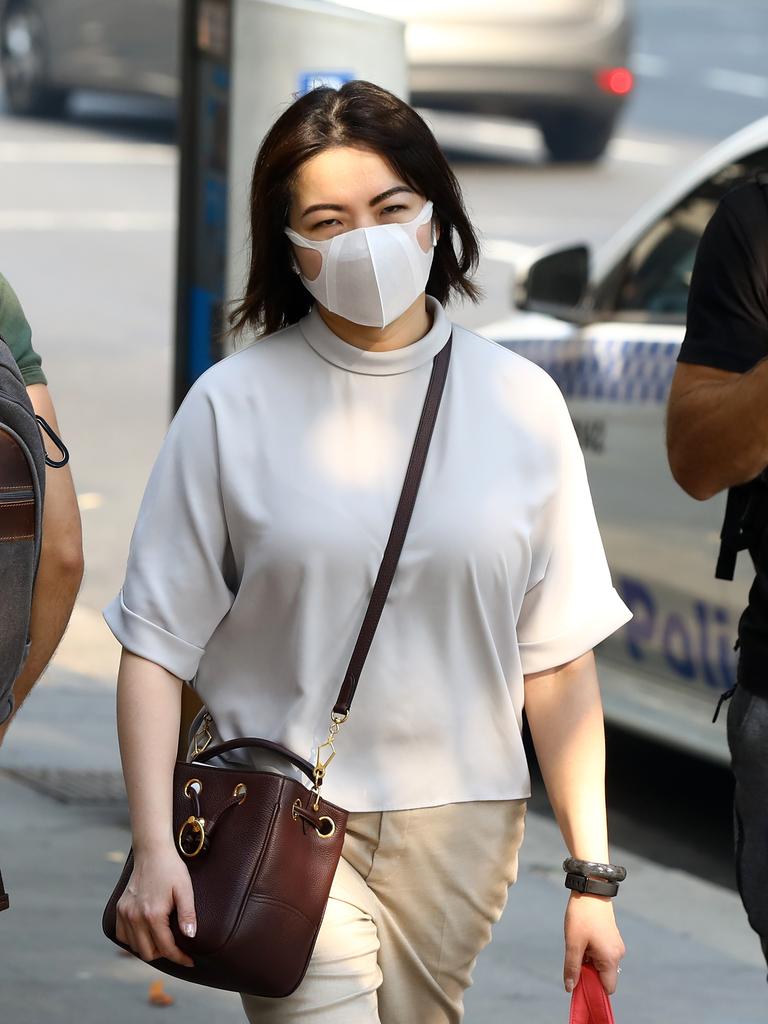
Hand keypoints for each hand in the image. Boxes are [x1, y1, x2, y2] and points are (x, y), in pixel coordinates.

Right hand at [116, 844, 196, 967]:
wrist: (152, 852)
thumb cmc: (171, 868)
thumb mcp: (185, 889)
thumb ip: (188, 914)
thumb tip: (190, 936)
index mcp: (153, 914)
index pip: (166, 948)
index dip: (180, 957)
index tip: (190, 961)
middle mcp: (135, 917)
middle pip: (149, 953)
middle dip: (165, 954)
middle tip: (177, 948)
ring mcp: (125, 913)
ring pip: (135, 947)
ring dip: (149, 948)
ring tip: (163, 940)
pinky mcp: (119, 909)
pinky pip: (122, 936)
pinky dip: (133, 940)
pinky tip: (146, 934)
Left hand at [563, 892, 624, 994]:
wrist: (591, 889)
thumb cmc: (582, 916)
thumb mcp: (573, 943)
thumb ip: (572, 968)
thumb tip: (570, 988)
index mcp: (610, 959)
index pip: (607, 988)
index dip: (593, 989)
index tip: (578, 981)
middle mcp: (618, 954)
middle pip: (604, 977)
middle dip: (589, 973)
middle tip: (576, 957)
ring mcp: (616, 945)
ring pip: (602, 965)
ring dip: (589, 961)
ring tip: (579, 944)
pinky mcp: (612, 938)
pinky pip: (603, 954)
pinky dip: (592, 953)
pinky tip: (583, 939)